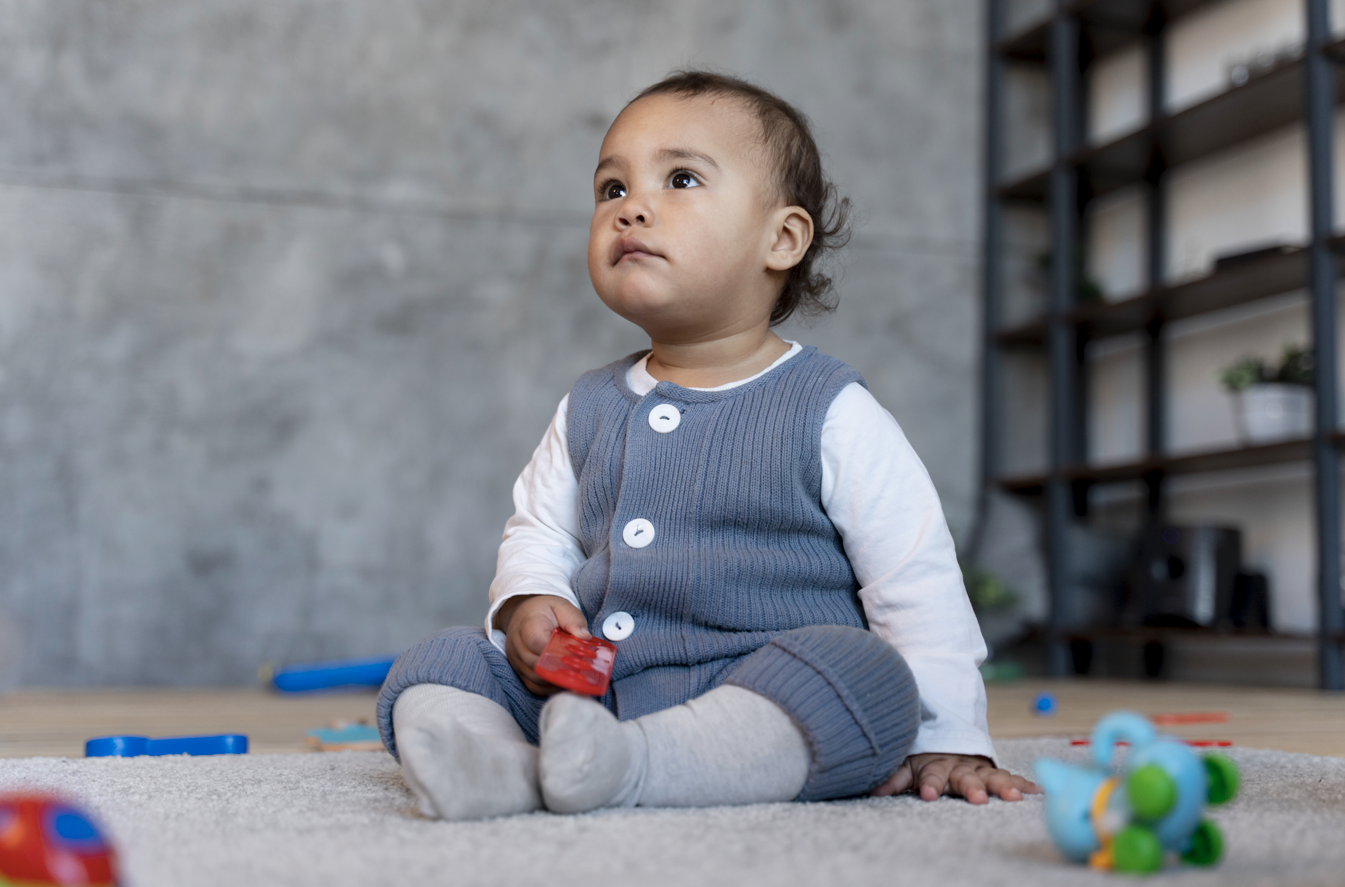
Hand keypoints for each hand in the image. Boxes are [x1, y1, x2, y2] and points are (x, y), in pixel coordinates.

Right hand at [496, 594, 590, 695]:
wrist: (526, 613)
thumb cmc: (546, 610)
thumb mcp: (563, 607)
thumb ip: (574, 620)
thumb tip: (585, 637)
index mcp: (528, 625)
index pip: (539, 644)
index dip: (558, 655)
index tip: (577, 659)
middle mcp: (517, 645)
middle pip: (537, 666)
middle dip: (560, 671)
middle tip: (581, 673)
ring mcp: (516, 659)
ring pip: (535, 679)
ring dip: (555, 681)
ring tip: (574, 679)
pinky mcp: (518, 670)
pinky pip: (533, 686)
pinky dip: (548, 687)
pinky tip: (563, 682)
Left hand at [869, 753, 1040, 804]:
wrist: (941, 722)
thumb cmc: (921, 751)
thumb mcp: (906, 761)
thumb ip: (894, 776)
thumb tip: (874, 790)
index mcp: (935, 764)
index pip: (932, 775)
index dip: (930, 784)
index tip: (929, 793)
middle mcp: (958, 766)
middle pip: (965, 778)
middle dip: (971, 788)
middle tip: (978, 798)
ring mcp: (976, 768)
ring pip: (991, 777)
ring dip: (1002, 786)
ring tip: (1014, 797)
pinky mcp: (990, 770)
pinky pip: (1008, 776)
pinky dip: (1022, 782)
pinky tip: (1036, 791)